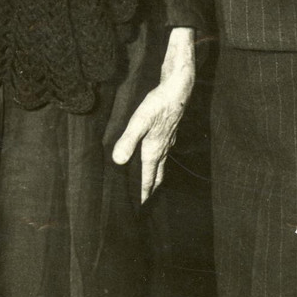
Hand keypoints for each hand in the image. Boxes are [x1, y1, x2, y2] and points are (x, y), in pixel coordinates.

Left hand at [112, 27, 194, 203]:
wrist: (178, 88)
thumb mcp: (139, 121)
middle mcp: (162, 149)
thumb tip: (118, 161)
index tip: (139, 208)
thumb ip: (128, 140)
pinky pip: (163, 152)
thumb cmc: (159, 104)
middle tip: (144, 202)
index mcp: (153, 151)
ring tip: (149, 183)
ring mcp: (167, 141)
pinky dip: (158, 161)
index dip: (143, 194)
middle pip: (156, 175)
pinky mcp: (168, 131)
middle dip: (150, 190)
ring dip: (155, 176)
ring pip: (161, 164)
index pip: (147, 178)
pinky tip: (154, 154)